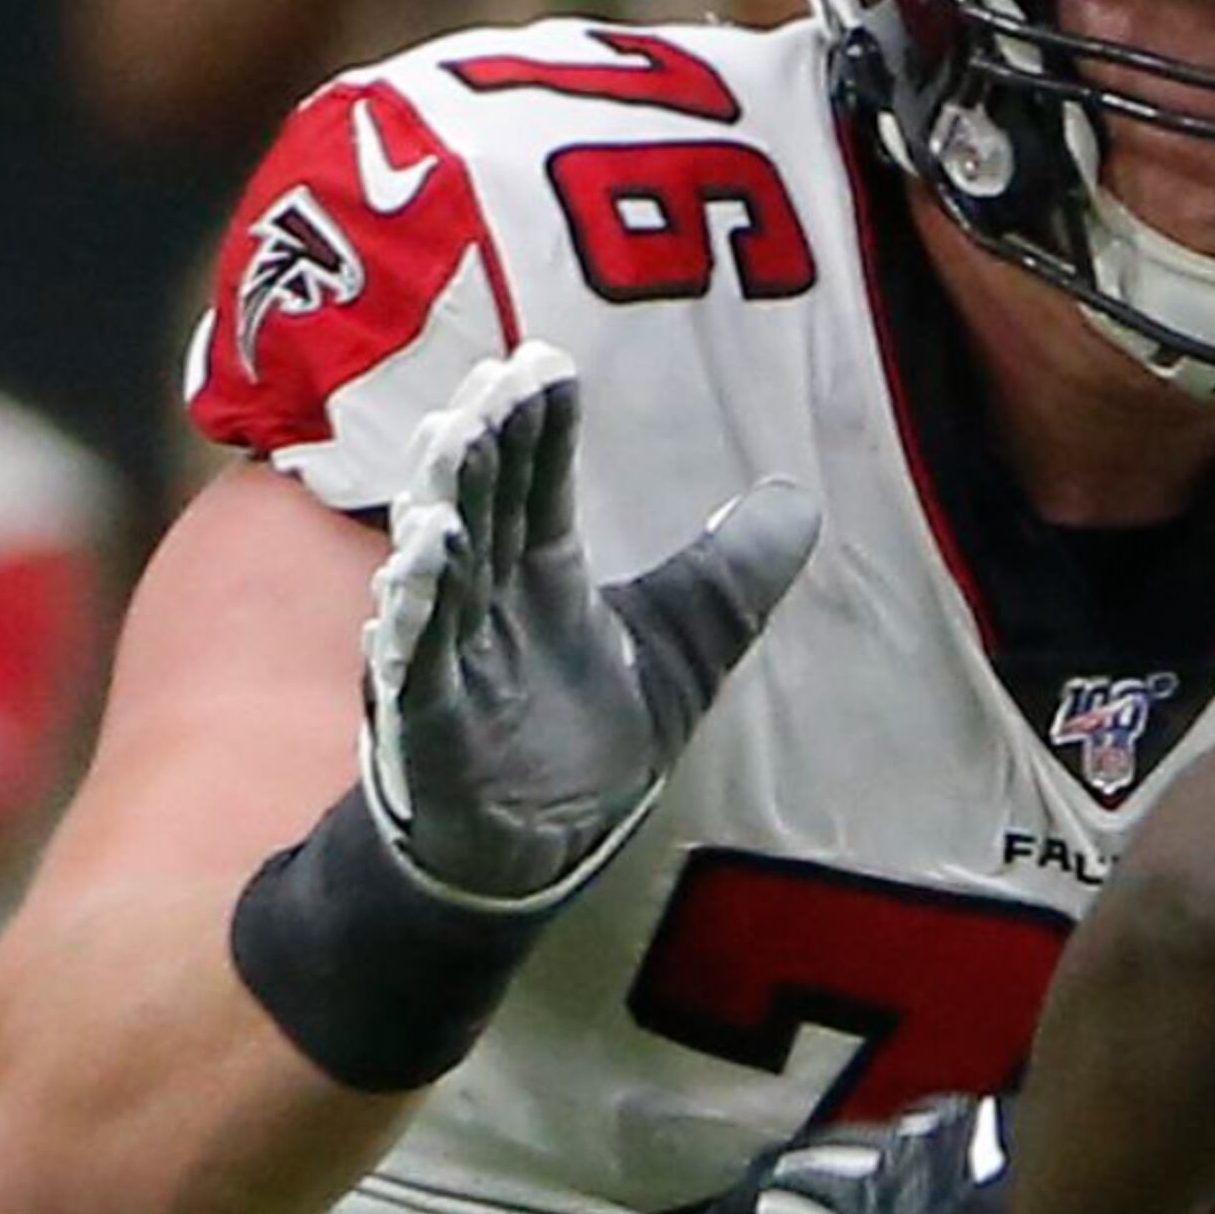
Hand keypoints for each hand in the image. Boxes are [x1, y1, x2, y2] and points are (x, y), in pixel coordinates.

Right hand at [359, 341, 817, 907]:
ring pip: (440, 564)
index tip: (544, 362)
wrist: (537, 851)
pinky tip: (422, 555)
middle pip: (483, 505)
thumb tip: (800, 498)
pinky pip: (414, 654)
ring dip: (443, 503)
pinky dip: (415, 606)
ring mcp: (448, 654)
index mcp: (541, 570)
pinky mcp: (425, 718)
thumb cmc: (591, 736)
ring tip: (451, 443)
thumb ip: (735, 574)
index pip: (538, 481)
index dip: (539, 423)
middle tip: (493, 382)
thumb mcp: (687, 646)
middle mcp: (486, 598)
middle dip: (485, 444)